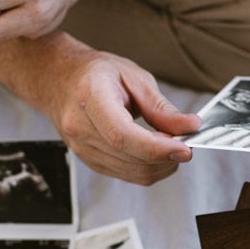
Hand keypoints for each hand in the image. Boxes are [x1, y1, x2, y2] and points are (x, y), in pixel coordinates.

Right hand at [31, 33, 201, 184]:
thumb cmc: (94, 73)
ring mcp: (82, 149)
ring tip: (172, 145)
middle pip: (131, 158)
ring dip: (161, 166)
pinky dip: (148, 168)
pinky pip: (126, 175)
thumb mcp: (133, 77)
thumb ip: (161, 107)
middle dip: (167, 157)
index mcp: (90, 98)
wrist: (59, 81)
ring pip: (132, 172)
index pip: (123, 135)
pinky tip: (156, 152)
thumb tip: (190, 126)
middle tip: (185, 142)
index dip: (157, 148)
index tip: (184, 148)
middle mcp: (81, 128)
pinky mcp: (90, 161)